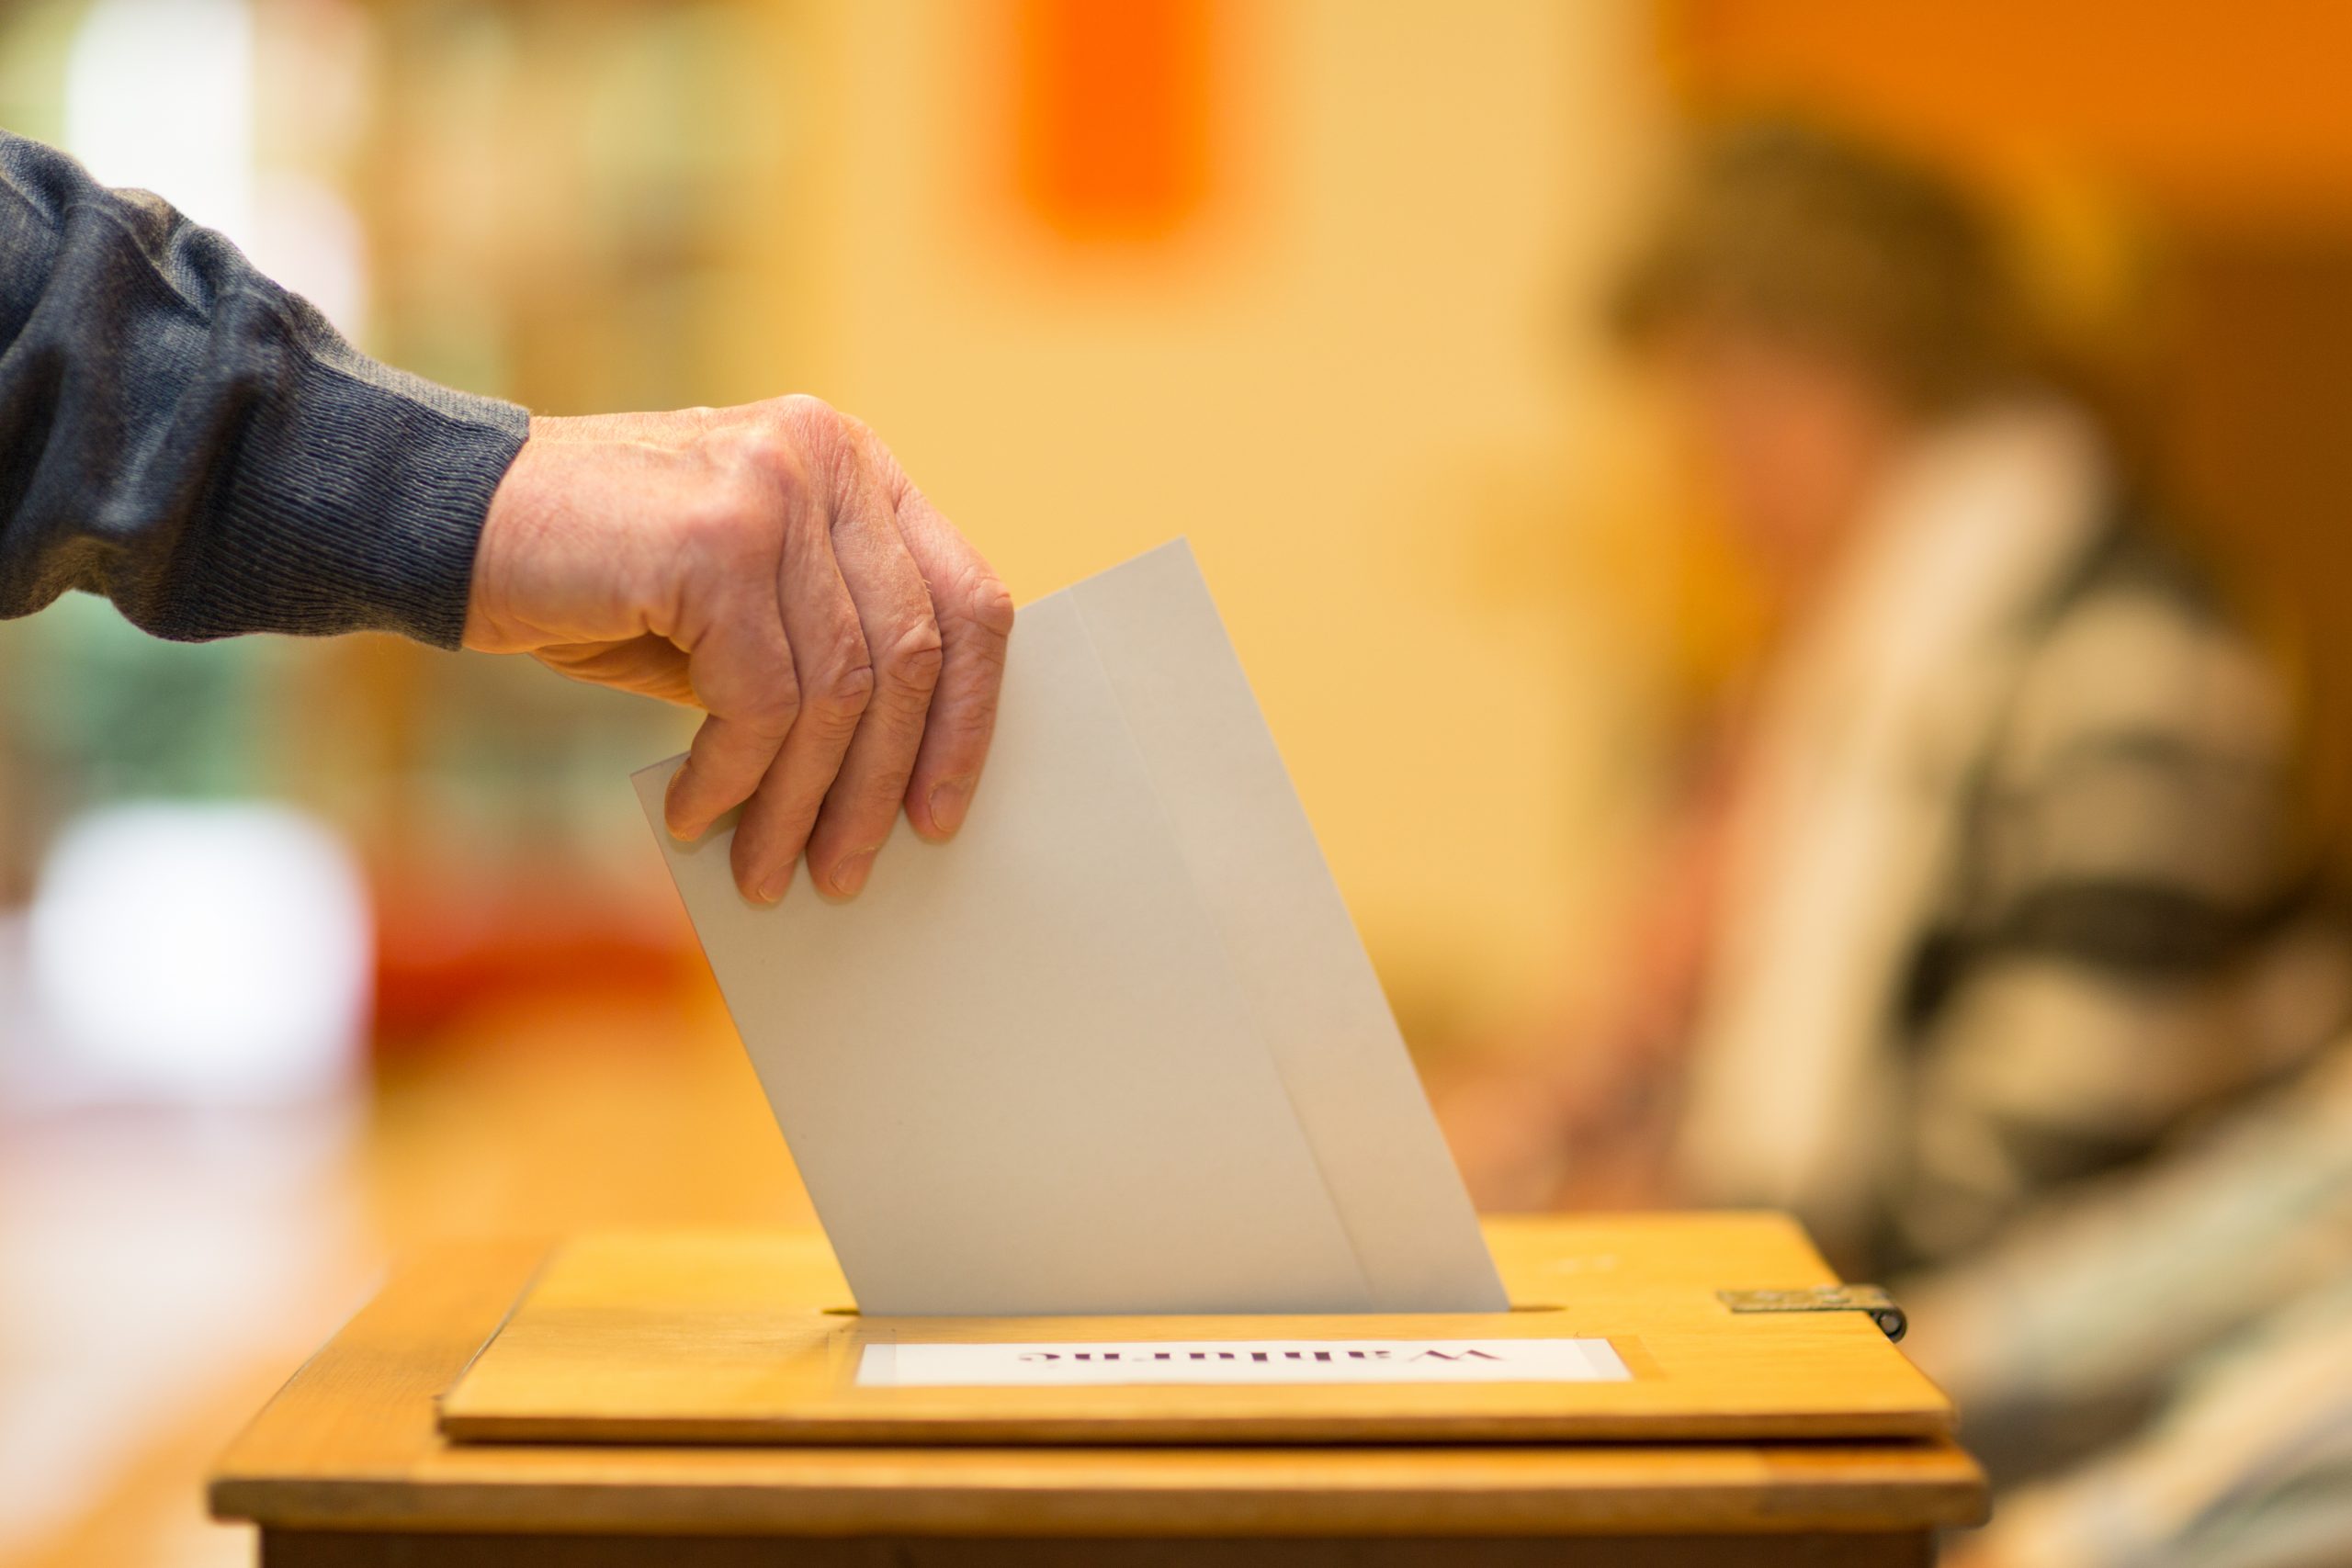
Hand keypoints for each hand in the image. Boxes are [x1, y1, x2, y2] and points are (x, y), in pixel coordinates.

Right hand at [464, 396, 1014, 902]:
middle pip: (911, 656)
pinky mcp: (717, 540)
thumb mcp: (738, 609)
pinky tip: (695, 813)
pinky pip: (761, 700)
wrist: (443, 518)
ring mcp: (776, 488)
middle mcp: (828, 457)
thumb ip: (819, 654)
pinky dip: (733, 777)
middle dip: (878, 785)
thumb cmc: (598, 577)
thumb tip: (893, 783)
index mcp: (854, 465)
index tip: (940, 812)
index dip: (969, 719)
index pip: (967, 599)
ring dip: (800, 802)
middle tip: (846, 872)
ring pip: (837, 690)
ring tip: (767, 870)